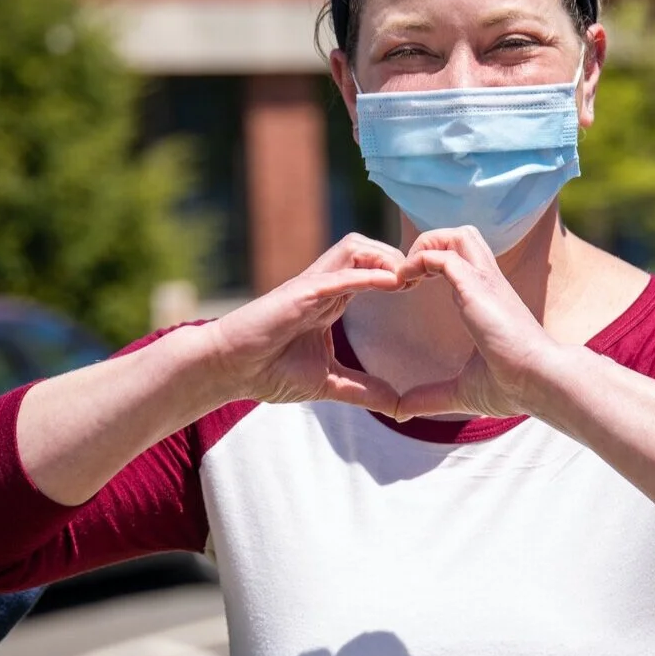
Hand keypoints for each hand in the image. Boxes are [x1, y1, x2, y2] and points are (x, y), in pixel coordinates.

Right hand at [196, 235, 407, 411]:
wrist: (229, 370)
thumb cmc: (269, 370)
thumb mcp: (328, 383)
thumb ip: (362, 390)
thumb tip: (397, 406)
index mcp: (332, 300)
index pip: (373, 269)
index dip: (401, 272)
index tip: (425, 289)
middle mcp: (323, 287)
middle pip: (369, 248)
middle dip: (399, 256)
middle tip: (424, 277)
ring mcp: (311, 287)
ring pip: (354, 248)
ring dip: (385, 257)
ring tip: (409, 279)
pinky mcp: (299, 295)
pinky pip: (336, 276)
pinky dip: (365, 276)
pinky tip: (391, 282)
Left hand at [389, 227, 567, 421]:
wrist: (540, 382)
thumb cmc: (512, 386)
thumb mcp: (462, 391)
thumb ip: (430, 397)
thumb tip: (401, 412)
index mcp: (486, 299)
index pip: (461, 259)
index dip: (431, 263)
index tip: (408, 287)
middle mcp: (487, 283)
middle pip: (460, 235)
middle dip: (429, 243)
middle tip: (407, 276)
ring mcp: (484, 281)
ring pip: (455, 234)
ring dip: (425, 246)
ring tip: (406, 274)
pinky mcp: (477, 287)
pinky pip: (443, 256)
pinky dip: (419, 261)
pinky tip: (404, 283)